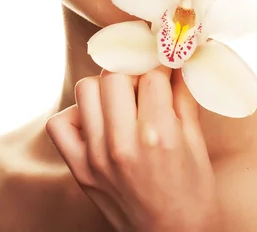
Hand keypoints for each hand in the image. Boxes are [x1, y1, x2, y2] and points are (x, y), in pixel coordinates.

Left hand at [45, 66, 222, 231]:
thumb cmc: (193, 194)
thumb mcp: (196, 144)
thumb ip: (184, 98)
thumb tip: (178, 62)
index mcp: (159, 134)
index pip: (151, 74)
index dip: (160, 65)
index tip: (163, 64)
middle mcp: (122, 143)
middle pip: (114, 74)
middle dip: (131, 71)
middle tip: (143, 82)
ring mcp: (96, 157)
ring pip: (86, 90)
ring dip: (105, 88)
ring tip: (122, 101)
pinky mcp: (80, 170)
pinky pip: (60, 123)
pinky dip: (76, 115)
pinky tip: (98, 121)